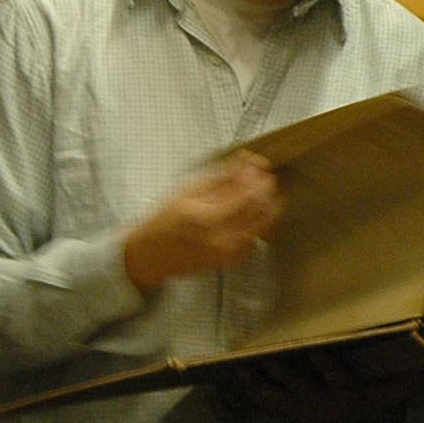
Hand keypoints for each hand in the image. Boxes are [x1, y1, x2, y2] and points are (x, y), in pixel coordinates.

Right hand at [123, 153, 281, 294]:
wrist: (152, 255)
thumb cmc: (164, 220)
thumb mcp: (187, 192)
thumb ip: (219, 180)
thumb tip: (245, 164)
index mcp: (209, 218)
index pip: (248, 194)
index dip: (258, 175)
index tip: (259, 162)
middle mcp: (224, 239)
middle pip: (263, 209)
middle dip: (269, 187)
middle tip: (266, 174)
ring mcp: (231, 253)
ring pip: (266, 224)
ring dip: (271, 204)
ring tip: (265, 189)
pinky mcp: (233, 260)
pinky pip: (258, 238)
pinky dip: (261, 222)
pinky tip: (253, 212)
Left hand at [220, 346, 423, 422]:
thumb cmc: (377, 402)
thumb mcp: (397, 392)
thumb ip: (419, 377)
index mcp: (349, 394)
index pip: (335, 375)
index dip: (323, 362)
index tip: (314, 347)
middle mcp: (323, 403)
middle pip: (300, 382)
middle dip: (282, 367)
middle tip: (266, 349)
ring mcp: (303, 409)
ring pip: (278, 391)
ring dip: (260, 376)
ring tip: (241, 359)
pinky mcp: (289, 412)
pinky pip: (266, 401)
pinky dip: (252, 387)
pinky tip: (237, 371)